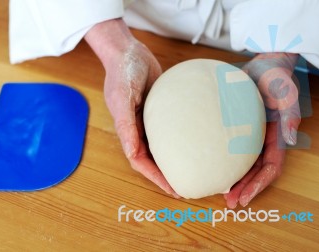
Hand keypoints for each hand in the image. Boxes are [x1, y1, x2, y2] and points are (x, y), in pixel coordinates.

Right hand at [85, 19, 178, 196]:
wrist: (129, 51)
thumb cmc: (122, 72)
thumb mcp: (121, 97)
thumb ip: (125, 124)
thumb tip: (131, 153)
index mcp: (127, 130)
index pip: (141, 162)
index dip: (156, 178)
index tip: (174, 190)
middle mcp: (138, 129)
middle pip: (153, 159)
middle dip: (168, 175)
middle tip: (189, 186)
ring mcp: (149, 120)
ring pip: (163, 147)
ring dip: (175, 160)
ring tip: (195, 169)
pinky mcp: (159, 110)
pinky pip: (171, 130)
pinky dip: (181, 139)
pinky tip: (196, 142)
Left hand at [225, 52, 300, 207]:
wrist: (263, 63)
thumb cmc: (277, 77)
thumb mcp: (287, 94)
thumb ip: (290, 116)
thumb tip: (291, 140)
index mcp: (275, 138)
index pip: (269, 169)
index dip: (258, 186)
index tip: (244, 199)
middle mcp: (262, 140)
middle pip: (254, 172)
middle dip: (243, 189)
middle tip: (228, 202)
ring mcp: (249, 135)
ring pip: (241, 163)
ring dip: (232, 179)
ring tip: (217, 192)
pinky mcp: (235, 127)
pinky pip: (228, 147)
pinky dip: (221, 159)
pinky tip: (208, 165)